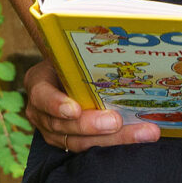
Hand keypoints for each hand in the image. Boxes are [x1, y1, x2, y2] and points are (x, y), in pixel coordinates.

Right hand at [23, 58, 160, 151]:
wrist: (64, 73)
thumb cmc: (70, 58)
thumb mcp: (67, 53)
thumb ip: (82, 55)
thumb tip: (116, 35)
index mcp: (38, 84)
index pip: (42, 97)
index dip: (57, 105)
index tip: (75, 110)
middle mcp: (41, 112)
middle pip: (64, 126)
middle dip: (93, 126)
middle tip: (117, 122)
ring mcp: (53, 131)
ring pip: (80, 142)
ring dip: (114, 139)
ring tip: (143, 133)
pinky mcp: (70, 143)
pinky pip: (92, 148)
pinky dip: (116, 143)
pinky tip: (140, 136)